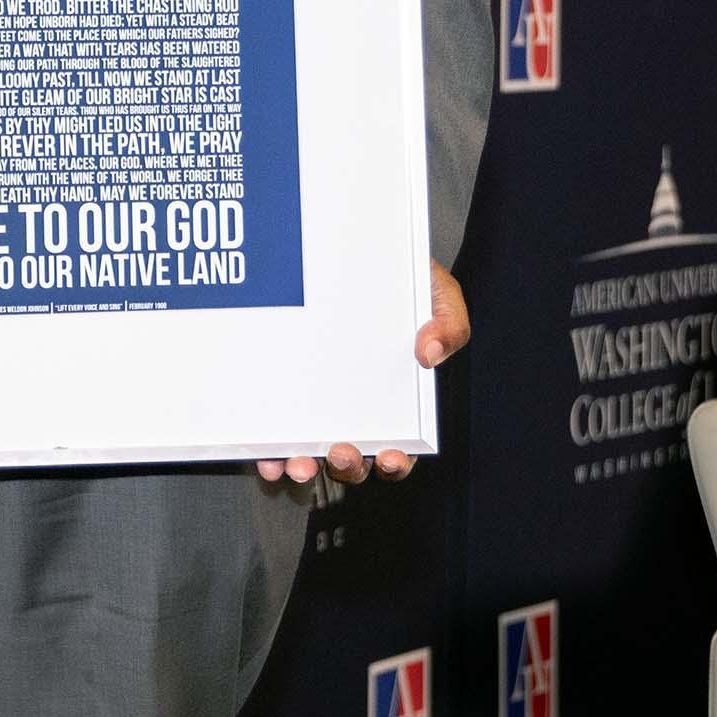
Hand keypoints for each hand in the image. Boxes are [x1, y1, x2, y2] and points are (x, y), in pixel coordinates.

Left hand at [256, 259, 470, 484]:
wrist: (360, 252)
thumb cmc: (403, 280)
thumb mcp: (438, 295)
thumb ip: (449, 324)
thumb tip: (431, 353)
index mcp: (393, 400)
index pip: (397, 446)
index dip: (394, 461)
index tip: (390, 457)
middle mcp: (353, 409)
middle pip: (353, 457)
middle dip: (347, 465)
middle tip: (342, 453)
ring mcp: (316, 403)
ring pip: (311, 451)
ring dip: (305, 465)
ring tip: (299, 462)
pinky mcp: (284, 390)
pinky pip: (275, 429)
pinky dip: (270, 449)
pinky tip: (267, 454)